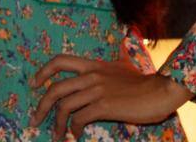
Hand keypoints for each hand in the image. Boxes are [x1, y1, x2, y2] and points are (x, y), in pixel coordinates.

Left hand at [29, 54, 191, 139]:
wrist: (161, 90)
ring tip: (54, 135)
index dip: (43, 72)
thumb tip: (98, 80)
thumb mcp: (120, 69)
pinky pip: (79, 119)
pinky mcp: (104, 106)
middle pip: (55, 88)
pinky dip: (73, 129)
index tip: (34, 84)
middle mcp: (91, 75)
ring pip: (64, 106)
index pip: (60, 61)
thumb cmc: (143, 83)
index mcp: (93, 65)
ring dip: (56, 122)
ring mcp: (96, 91)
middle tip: (35, 118)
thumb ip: (105, 72)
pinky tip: (75, 135)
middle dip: (41, 105)